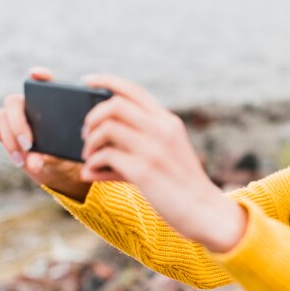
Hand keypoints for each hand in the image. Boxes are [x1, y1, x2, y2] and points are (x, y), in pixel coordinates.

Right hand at [0, 67, 91, 201]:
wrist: (53, 165)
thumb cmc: (62, 154)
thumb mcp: (63, 153)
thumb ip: (51, 156)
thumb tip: (35, 163)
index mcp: (50, 104)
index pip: (46, 82)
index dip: (40, 75)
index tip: (34, 74)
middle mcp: (29, 103)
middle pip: (14, 101)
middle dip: (18, 124)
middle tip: (29, 145)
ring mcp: (13, 113)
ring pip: (2, 115)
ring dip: (9, 140)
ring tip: (21, 160)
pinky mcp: (0, 124)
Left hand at [80, 74, 246, 251]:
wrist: (204, 211)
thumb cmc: (182, 186)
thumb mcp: (166, 157)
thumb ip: (135, 149)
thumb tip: (91, 160)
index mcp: (168, 122)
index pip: (134, 90)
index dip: (106, 80)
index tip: (86, 80)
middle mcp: (162, 130)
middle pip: (114, 105)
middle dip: (91, 117)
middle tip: (85, 135)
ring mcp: (154, 149)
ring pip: (106, 128)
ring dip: (90, 142)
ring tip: (88, 157)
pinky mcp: (144, 171)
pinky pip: (105, 156)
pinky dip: (92, 164)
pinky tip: (91, 173)